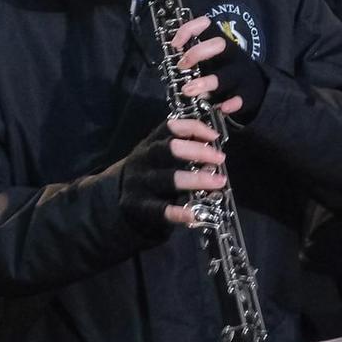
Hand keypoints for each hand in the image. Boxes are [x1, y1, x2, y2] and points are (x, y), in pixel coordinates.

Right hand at [117, 118, 227, 232]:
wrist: (122, 197)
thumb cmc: (152, 171)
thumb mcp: (161, 152)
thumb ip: (186, 144)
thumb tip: (218, 135)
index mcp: (151, 142)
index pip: (171, 127)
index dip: (194, 128)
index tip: (214, 136)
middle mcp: (144, 159)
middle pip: (170, 149)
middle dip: (198, 151)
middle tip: (220, 158)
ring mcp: (141, 183)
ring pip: (169, 179)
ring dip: (197, 179)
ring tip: (218, 182)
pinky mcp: (140, 206)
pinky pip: (161, 209)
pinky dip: (178, 212)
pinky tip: (194, 214)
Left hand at [171, 16, 268, 121]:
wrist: (256, 89)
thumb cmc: (226, 72)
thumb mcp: (213, 60)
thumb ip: (195, 57)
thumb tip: (170, 58)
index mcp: (222, 43)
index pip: (207, 25)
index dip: (189, 29)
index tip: (175, 44)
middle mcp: (233, 55)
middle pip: (219, 44)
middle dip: (197, 53)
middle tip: (181, 67)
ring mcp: (242, 74)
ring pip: (227, 75)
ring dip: (207, 82)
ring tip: (188, 91)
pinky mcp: (249, 94)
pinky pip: (242, 98)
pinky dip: (232, 102)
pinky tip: (222, 108)